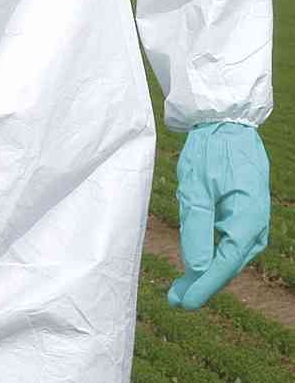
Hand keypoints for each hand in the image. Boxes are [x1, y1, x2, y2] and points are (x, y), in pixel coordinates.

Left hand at [167, 120, 269, 309]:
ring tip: (180, 285)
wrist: (226, 124)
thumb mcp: (196, 188)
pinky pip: (229, 242)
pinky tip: (195, 259)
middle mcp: (256, 226)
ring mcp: (254, 222)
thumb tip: (196, 270)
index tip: (181, 304)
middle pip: (226, 265)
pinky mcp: (246, 216)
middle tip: (173, 298)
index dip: (202, 288)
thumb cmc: (210, 151)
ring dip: (206, 270)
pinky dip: (212, 252)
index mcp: (247, 221)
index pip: (223, 266)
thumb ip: (196, 229)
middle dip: (200, 283)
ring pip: (228, 256)